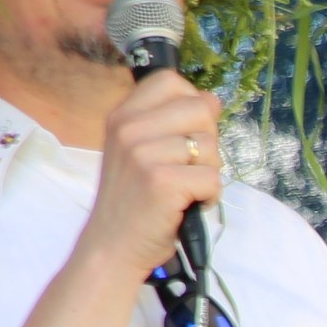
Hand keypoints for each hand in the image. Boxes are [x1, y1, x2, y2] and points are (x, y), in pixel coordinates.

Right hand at [78, 64, 225, 281]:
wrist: (113, 245)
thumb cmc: (135, 200)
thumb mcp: (139, 151)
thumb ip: (170, 123)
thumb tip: (212, 100)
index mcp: (123, 115)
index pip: (172, 81)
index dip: (192, 105)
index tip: (184, 134)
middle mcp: (129, 128)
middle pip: (201, 109)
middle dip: (206, 142)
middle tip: (185, 168)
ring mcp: (143, 153)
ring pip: (210, 146)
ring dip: (208, 173)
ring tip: (182, 189)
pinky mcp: (161, 180)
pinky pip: (213, 178)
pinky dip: (208, 196)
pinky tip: (186, 204)